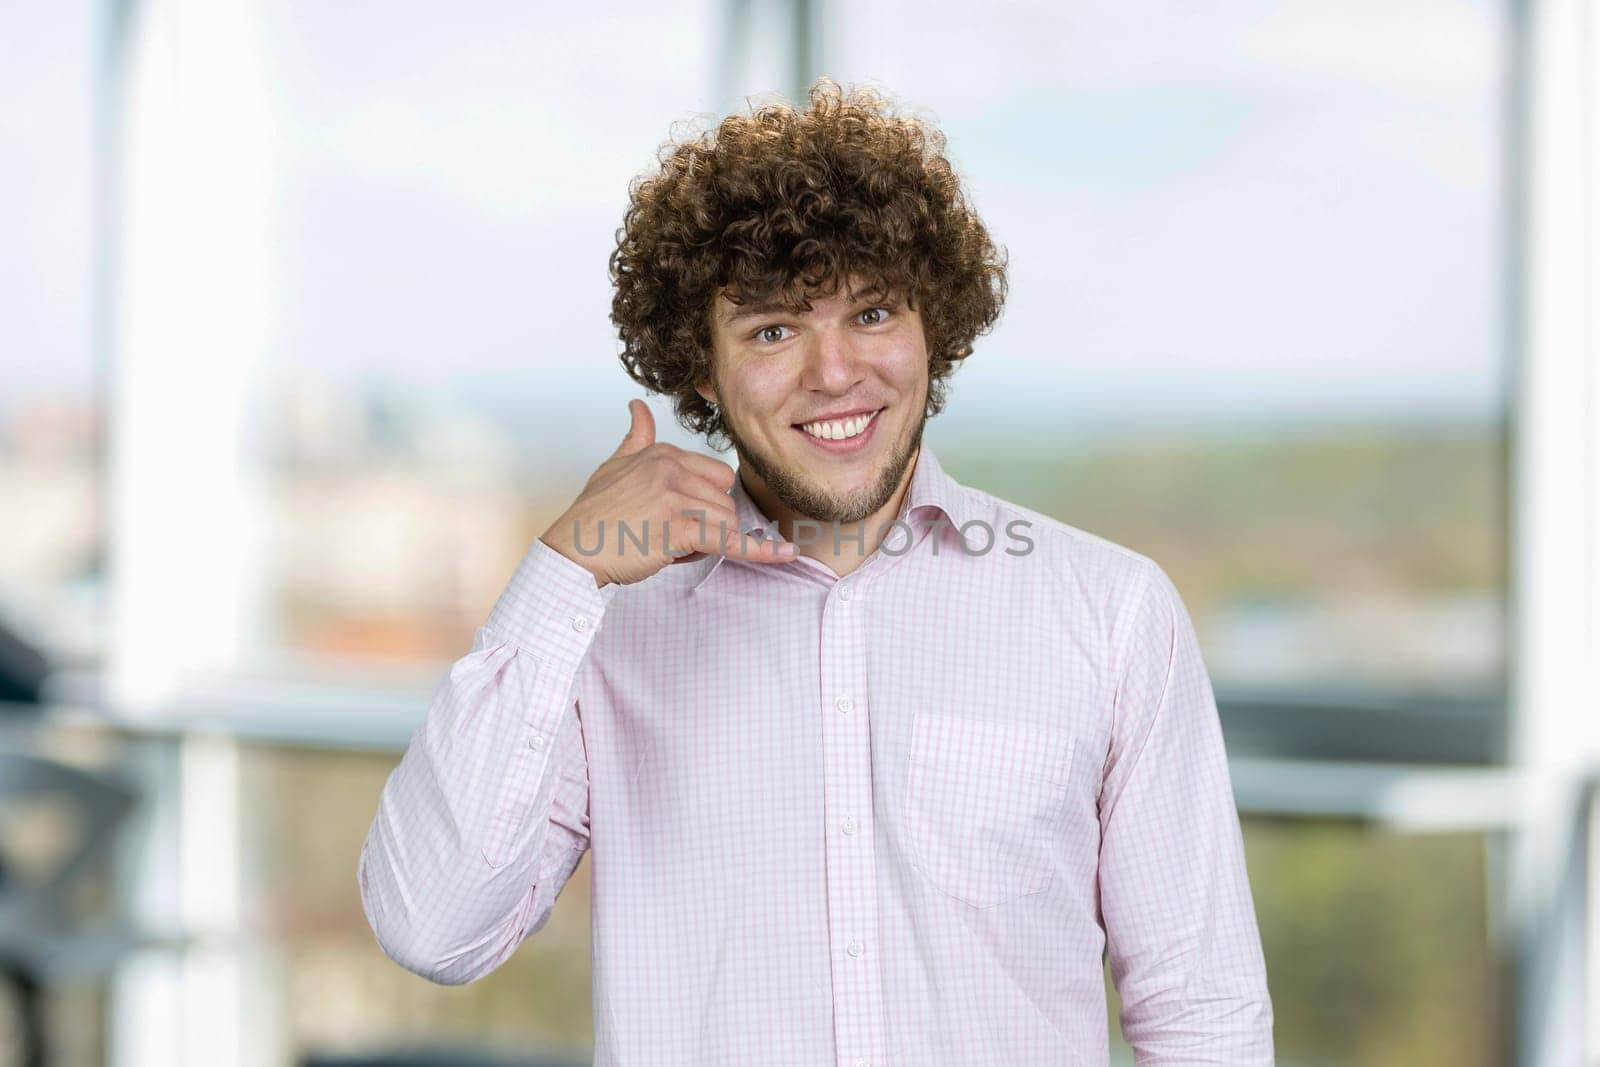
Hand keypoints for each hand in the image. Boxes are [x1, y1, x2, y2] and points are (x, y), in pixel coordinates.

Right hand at [538, 399, 795, 587]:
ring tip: (666, 546)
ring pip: (725, 521)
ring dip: (706, 543)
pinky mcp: (679, 526)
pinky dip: (758, 550)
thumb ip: (636, 437)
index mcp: (663, 452)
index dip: (707, 503)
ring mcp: (676, 495)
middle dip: (708, 524)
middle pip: (724, 499)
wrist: (572, 551)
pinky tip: (785, 554)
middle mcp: (672, 467)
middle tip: (669, 537)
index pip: (717, 476)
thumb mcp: (613, 466)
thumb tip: (638, 406)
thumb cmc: (592, 515)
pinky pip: (729, 540)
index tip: (681, 519)